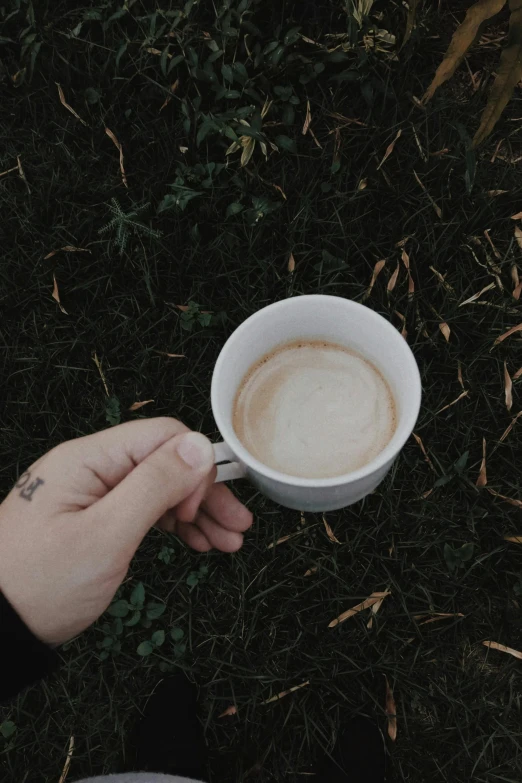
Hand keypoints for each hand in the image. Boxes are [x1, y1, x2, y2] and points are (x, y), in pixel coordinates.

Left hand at [0, 418, 251, 645]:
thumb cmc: (42, 584)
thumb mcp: (105, 536)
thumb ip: (154, 486)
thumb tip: (200, 445)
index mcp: (90, 459)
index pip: (162, 436)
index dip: (193, 467)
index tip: (200, 510)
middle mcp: (93, 468)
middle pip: (165, 463)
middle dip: (204, 493)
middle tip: (237, 527)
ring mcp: (94, 493)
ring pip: (160, 488)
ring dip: (196, 513)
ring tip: (228, 543)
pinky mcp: (96, 518)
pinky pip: (144, 510)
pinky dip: (174, 525)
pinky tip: (198, 542)